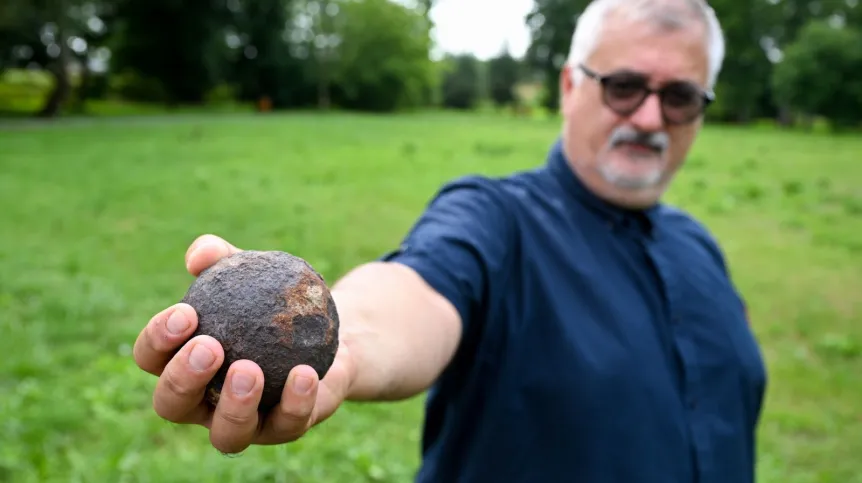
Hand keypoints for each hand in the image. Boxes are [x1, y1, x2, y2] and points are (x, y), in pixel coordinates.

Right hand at [133, 234, 354, 453]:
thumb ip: (220, 257)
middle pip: (172, 406)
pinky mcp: (284, 429)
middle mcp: (203, 403)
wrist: (325, 331)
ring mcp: (243, 424)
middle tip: (211, 347)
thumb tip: (199, 256)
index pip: (151, 358)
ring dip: (233, 405)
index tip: (187, 313)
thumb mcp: (248, 270)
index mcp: (181, 363)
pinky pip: (287, 424)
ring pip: (225, 434)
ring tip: (248, 369)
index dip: (158, 339)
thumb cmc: (270, 302)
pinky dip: (295, 401)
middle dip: (183, 379)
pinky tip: (305, 373)